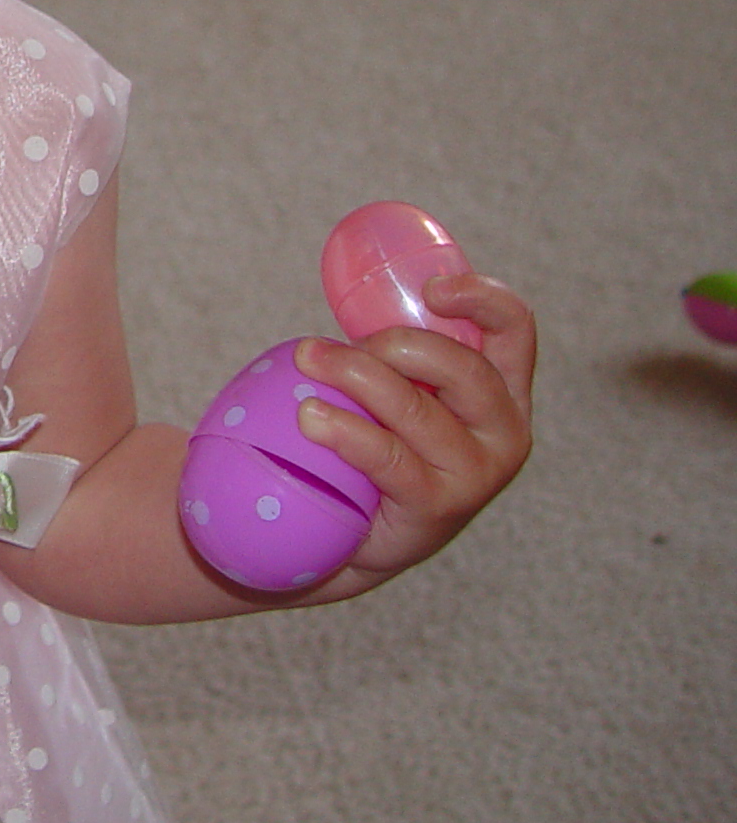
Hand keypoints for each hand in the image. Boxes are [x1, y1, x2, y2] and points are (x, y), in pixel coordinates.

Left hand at [293, 270, 535, 587]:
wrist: (356, 532)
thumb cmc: (379, 444)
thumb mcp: (400, 390)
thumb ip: (396, 351)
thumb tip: (347, 297)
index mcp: (502, 387)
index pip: (515, 328)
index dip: (481, 298)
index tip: (429, 289)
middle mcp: (503, 428)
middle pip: (460, 366)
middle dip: (390, 345)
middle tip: (328, 349)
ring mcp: (478, 472)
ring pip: (415, 408)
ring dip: (352, 376)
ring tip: (306, 362)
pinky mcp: (440, 505)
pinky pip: (388, 456)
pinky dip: (344, 430)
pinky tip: (310, 416)